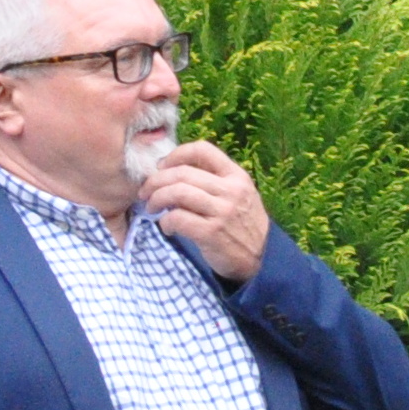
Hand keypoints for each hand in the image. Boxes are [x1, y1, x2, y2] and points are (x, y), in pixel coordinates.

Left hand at [139, 140, 271, 283]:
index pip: (202, 150)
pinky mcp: (212, 233)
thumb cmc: (243, 226)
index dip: (175, 155)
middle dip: (155, 181)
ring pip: (176, 193)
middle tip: (146, 192)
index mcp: (237, 176)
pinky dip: (165, 222)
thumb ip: (215, 180)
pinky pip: (177, 218)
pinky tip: (168, 227)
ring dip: (156, 199)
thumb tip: (173, 171)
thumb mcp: (239, 195)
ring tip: (152, 208)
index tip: (162, 167)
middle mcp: (231, 191)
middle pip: (182, 172)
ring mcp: (222, 212)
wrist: (262, 260)